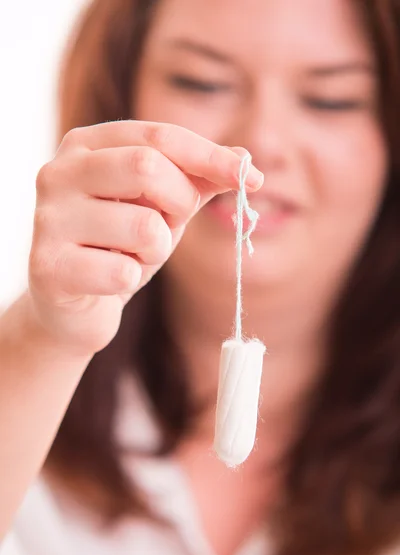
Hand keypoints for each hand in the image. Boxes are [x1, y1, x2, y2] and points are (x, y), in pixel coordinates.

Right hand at [28, 120, 263, 354]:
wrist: (70, 306)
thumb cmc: (117, 247)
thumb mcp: (160, 207)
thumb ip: (196, 181)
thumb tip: (245, 160)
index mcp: (87, 145)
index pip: (160, 136)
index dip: (211, 157)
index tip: (252, 179)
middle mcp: (59, 172)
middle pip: (148, 167)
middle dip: (179, 204)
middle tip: (170, 226)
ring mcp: (48, 219)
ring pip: (143, 226)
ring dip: (155, 251)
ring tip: (130, 258)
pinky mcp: (48, 266)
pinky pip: (122, 273)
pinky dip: (131, 281)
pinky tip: (109, 282)